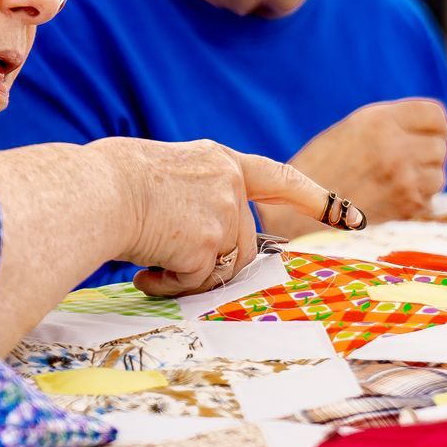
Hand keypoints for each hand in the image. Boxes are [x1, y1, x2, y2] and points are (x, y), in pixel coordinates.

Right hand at [93, 138, 333, 298]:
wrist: (95, 192)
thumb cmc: (108, 181)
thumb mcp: (163, 171)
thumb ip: (193, 191)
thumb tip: (192, 231)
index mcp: (218, 160)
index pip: (278, 177)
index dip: (315, 198)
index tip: (350, 216)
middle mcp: (229, 183)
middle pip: (242, 244)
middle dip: (209, 260)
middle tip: (166, 251)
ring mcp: (224, 214)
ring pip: (222, 268)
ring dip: (185, 274)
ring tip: (149, 259)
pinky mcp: (210, 245)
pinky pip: (195, 283)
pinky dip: (168, 285)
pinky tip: (145, 270)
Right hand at [262, 99, 446, 235]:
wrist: (295, 218)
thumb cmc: (319, 172)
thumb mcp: (352, 131)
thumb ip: (390, 125)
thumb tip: (433, 131)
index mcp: (379, 121)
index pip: (437, 115)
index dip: (432, 127)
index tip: (422, 136)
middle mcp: (395, 148)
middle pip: (441, 146)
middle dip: (426, 155)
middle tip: (402, 164)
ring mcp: (404, 181)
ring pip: (438, 176)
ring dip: (423, 180)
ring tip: (391, 184)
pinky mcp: (406, 211)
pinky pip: (428, 202)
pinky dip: (415, 203)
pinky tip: (387, 203)